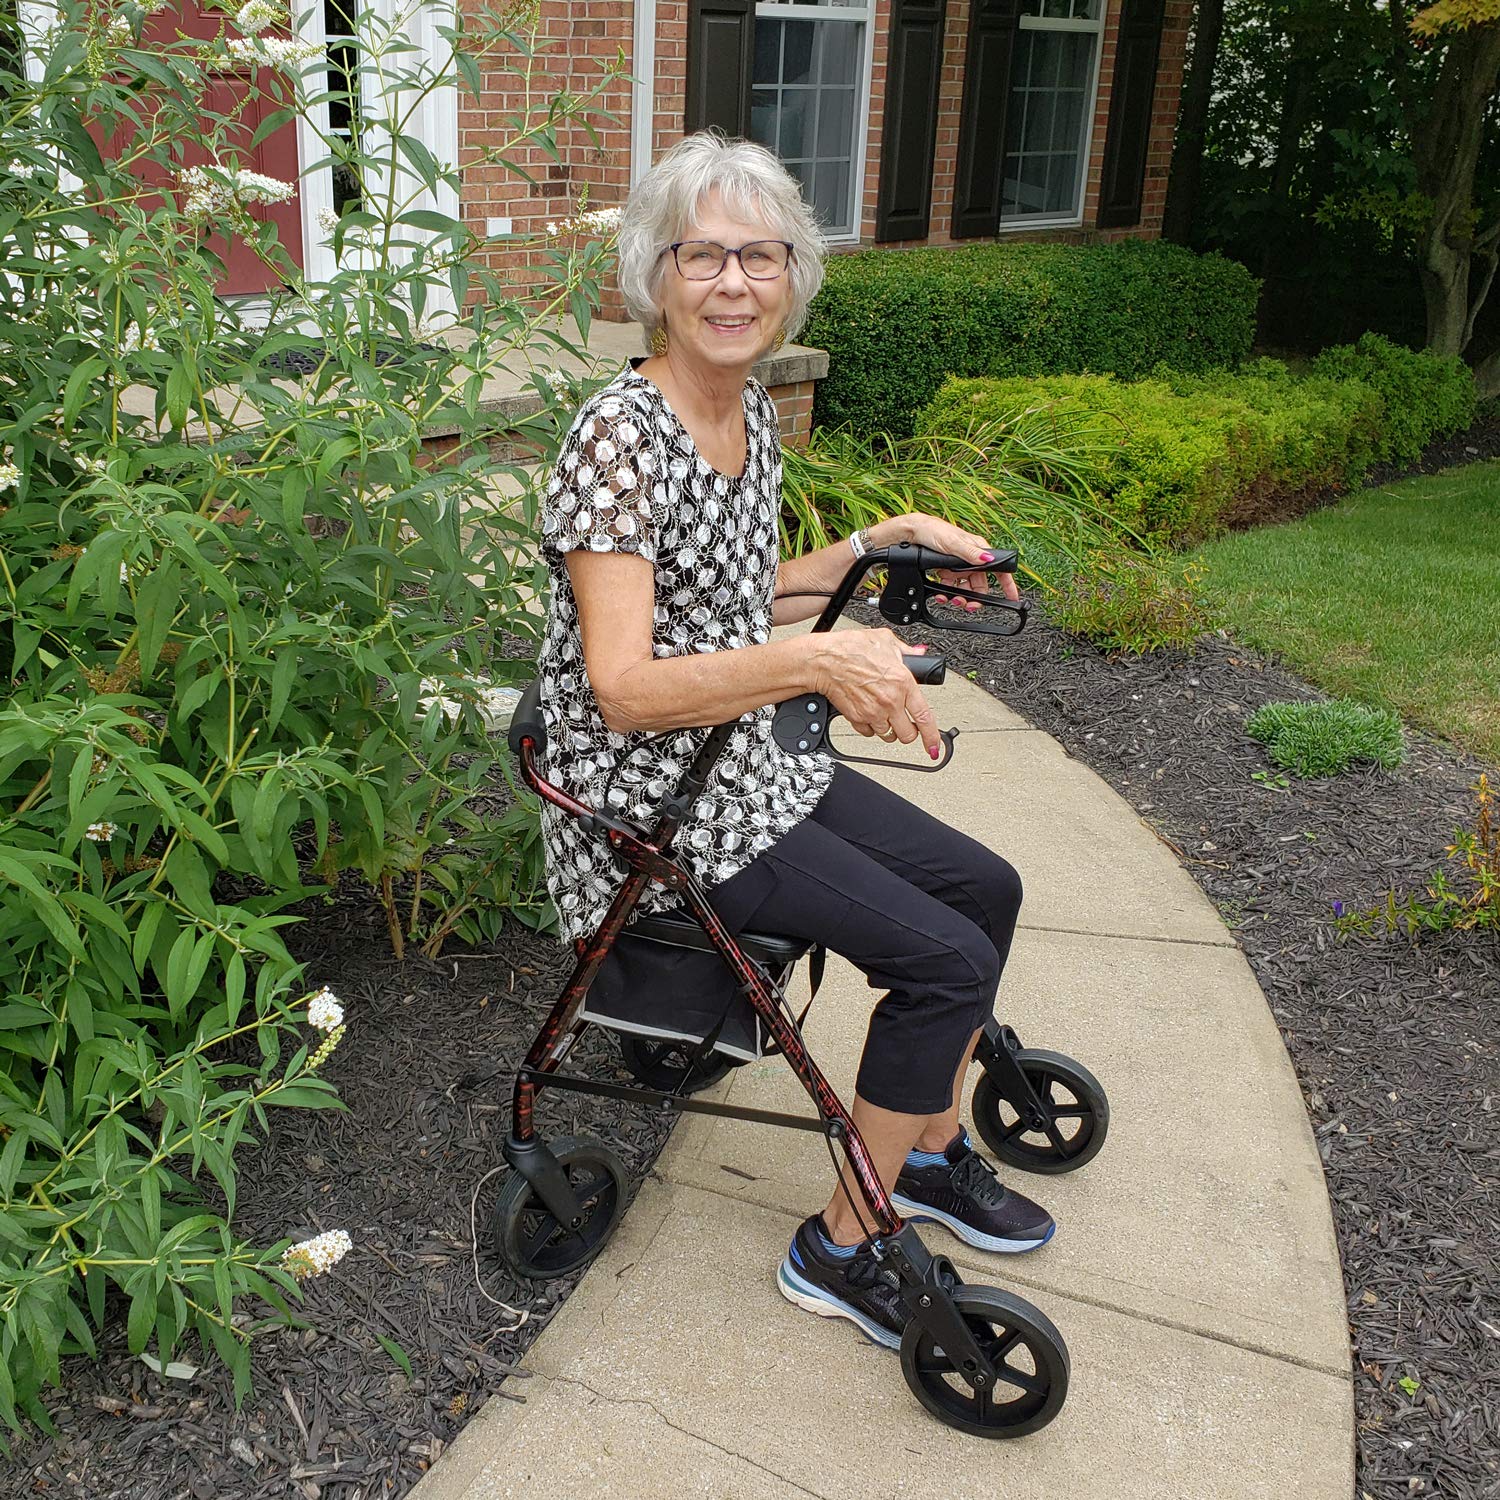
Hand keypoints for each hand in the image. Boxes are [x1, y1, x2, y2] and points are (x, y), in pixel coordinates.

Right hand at [810, 629, 941, 757]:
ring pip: (888, 735)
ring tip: (884, 714)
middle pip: (907, 734)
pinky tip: (868, 712)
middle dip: (908, 731)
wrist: (824, 660)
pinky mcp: (856, 719)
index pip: (925, 717)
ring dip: (889, 729)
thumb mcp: (885, 640)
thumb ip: (907, 651)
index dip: (932, 736)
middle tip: (905, 723)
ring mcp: (872, 712)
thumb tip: (919, 653)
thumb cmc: (850, 649)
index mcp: (902, 683)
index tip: (934, 746)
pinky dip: (870, 727)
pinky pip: (869, 733)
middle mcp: (890, 702)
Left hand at [883, 513, 1020, 610]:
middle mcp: (970, 558)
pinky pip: (951, 586)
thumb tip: (988, 560)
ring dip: (959, 596)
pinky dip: (947, 592)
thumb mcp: (952, 543)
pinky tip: (941, 594)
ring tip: (950, 599)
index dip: (1007, 584)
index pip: (998, 568)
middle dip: (974, 597)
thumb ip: (970, 553)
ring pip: (965, 587)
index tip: (1013, 597)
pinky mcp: (947, 569)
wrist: (912, 533)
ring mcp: (959, 565)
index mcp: (977, 549)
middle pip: (979, 584)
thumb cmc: (933, 531)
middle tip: (967, 605)